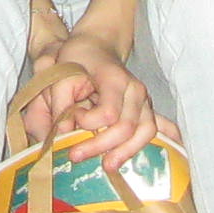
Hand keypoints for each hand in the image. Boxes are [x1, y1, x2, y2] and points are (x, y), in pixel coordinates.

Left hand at [12, 27, 154, 168]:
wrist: (98, 46)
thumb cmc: (78, 58)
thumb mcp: (61, 73)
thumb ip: (59, 103)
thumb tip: (63, 134)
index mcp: (116, 79)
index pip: (108, 113)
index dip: (88, 122)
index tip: (73, 116)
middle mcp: (135, 91)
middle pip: (127, 127)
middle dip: (101, 146)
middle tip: (75, 156)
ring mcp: (145, 101)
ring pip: (145, 132)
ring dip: (126, 152)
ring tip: (107, 166)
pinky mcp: (146, 110)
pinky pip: (153, 130)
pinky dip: (150, 145)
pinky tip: (148, 161)